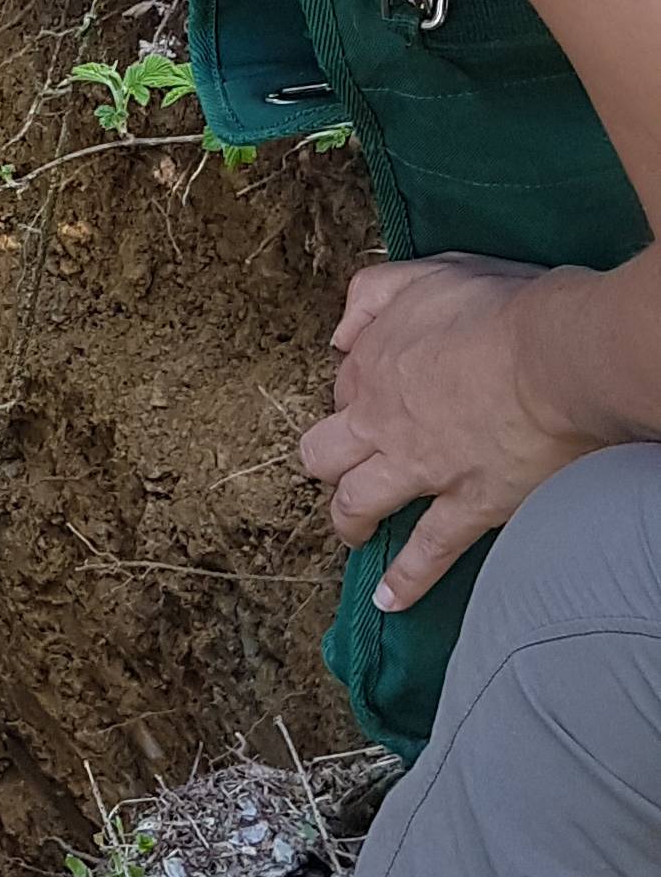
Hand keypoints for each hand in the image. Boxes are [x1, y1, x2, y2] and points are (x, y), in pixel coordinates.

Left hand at [300, 254, 603, 609]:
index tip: (377, 397)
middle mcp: (382, 423)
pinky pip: (427, 554)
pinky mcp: (466, 508)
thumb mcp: (426, 273)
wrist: (552, 356)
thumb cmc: (501, 306)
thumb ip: (373, 297)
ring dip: (349, 520)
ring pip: (358, 505)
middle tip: (339, 471)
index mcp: (373, 364)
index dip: (357, 394)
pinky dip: (406, 583)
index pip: (342, 389)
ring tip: (352, 532)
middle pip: (323, 454)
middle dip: (326, 463)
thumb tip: (339, 333)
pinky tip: (387, 603)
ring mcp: (421, 471)